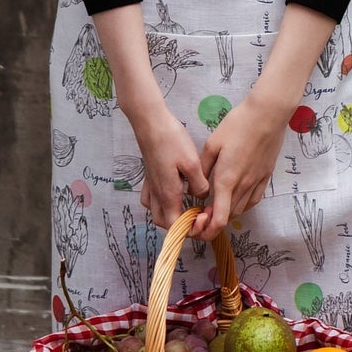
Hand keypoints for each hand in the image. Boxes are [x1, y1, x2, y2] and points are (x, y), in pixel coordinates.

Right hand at [132, 104, 209, 229]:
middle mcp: (157, 194)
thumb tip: (202, 196)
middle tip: (197, 214)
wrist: (150, 122)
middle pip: (165, 223)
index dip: (190, 229)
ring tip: (186, 207)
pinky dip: (159, 204)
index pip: (175, 227)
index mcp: (168, 194)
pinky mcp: (148, 177)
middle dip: (181, 226)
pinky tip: (169, 195)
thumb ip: (199, 185)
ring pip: (156, 213)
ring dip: (170, 216)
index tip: (203, 218)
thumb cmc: (171, 140)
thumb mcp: (192, 163)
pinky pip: (150, 200)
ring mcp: (150, 186)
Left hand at [192, 93, 288, 243]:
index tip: (198, 225)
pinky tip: (236, 197)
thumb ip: (203, 168)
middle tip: (202, 212)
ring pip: (241, 210)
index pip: (219, 218)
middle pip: (228, 217)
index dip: (208, 229)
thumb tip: (198, 186)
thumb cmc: (238, 125)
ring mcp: (257, 182)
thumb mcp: (212, 144)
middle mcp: (243, 185)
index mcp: (226, 179)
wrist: (267, 115)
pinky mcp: (266, 177)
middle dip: (214, 221)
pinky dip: (242, 205)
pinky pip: (253, 200)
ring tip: (217, 204)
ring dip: (227, 212)